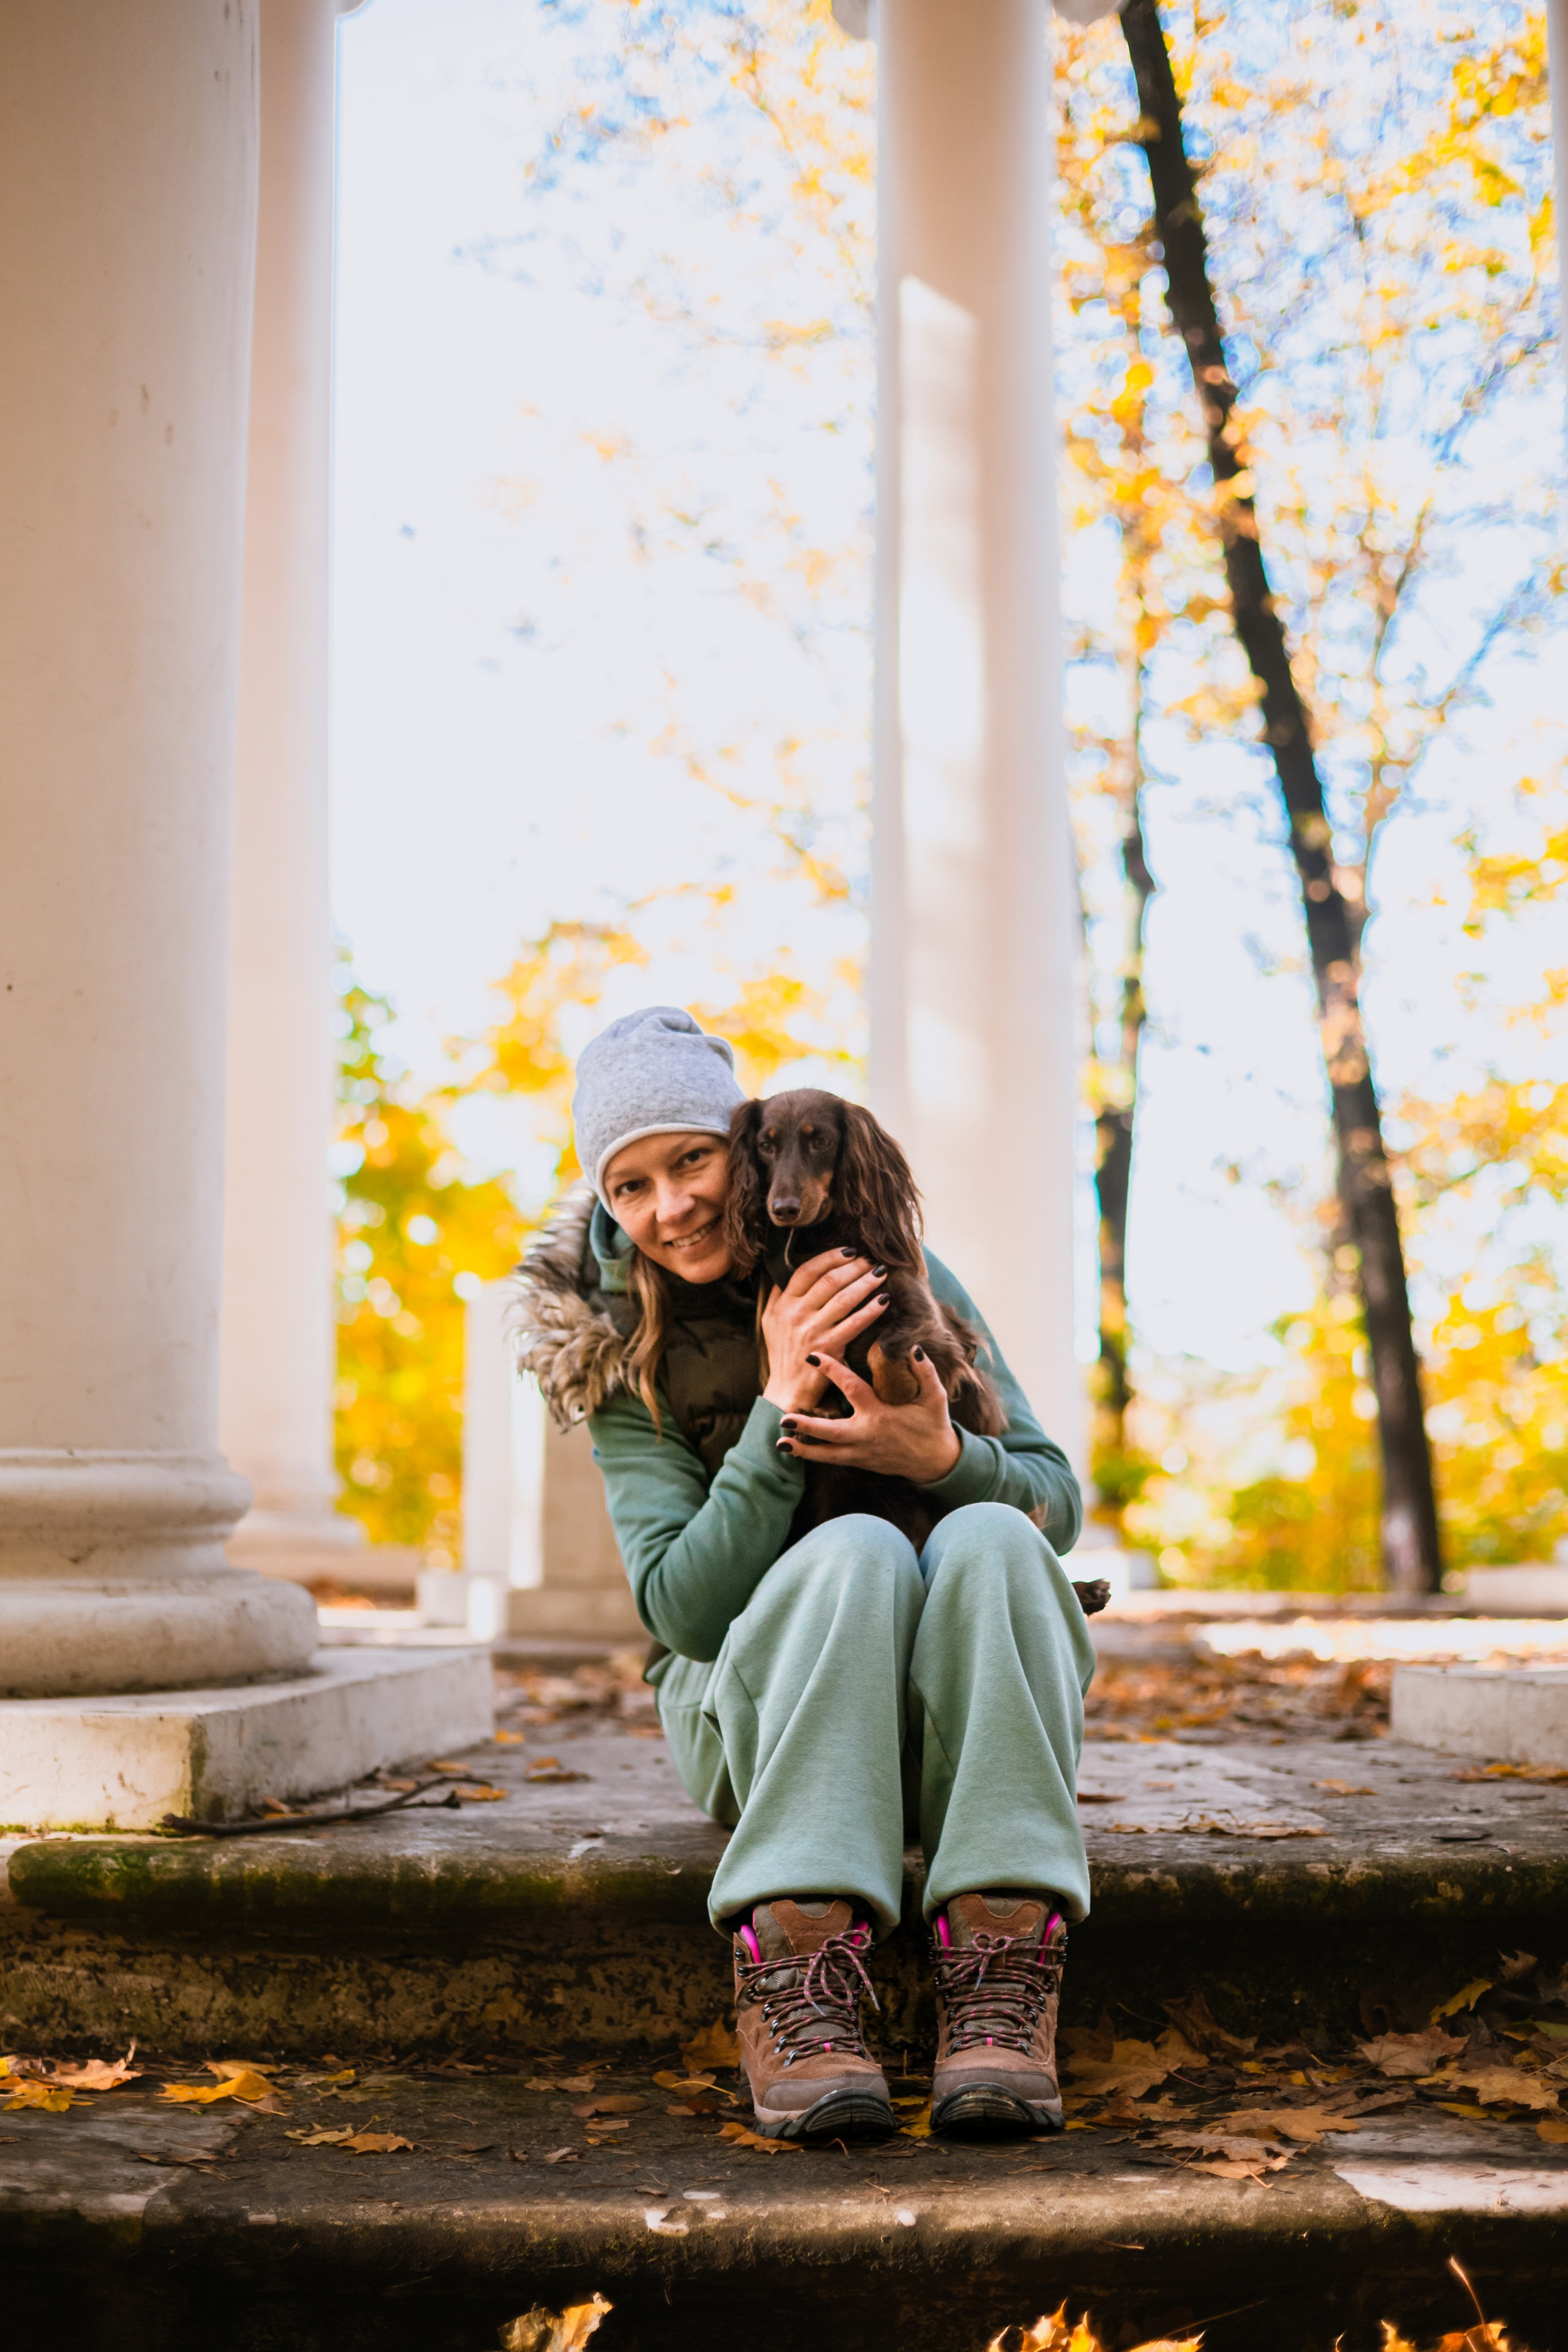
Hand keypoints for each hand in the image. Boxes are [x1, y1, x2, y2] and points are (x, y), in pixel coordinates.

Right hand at [761, 1248, 888, 1412]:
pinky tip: (884, 1301)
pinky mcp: (829, 1348)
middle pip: (829, 1280)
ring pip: (844, 1298)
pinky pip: (855, 1323)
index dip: (830, 1257)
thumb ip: (780, 1295)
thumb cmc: (784, 1355)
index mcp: (782, 1305)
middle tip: (870, 1260)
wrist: (787, 1391)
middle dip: (853, 1267)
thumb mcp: (770, 1322)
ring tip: (881, 1274)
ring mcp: (812, 1331)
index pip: (807, 1270)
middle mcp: (795, 1315)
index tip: (850, 1251)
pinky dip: (871, 1310)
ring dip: (866, 1282)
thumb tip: (790, 1269)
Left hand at [775, 1347, 961, 1484]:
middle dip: (806, 1426)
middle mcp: (866, 1435)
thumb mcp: (935, 1397)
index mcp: (880, 1415)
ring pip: (827, 1454)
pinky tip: (795, 1452)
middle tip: (783, 1418)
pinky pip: (833, 1460)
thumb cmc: (933, 1425)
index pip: (851, 1388)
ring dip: (803, 1449)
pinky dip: (814, 1457)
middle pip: (830, 1432)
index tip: (812, 1356)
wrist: (936, 1462)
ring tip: (780, 1443)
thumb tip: (914, 1348)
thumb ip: (925, 1372)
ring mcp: (861, 1453)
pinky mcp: (860, 1463)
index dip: (832, 1371)